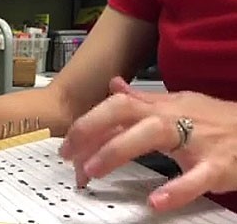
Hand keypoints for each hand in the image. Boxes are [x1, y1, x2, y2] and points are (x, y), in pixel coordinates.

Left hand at [60, 77, 236, 211]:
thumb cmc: (213, 119)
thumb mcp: (176, 103)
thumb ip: (143, 98)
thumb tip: (114, 86)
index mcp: (162, 106)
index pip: (118, 105)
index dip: (89, 120)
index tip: (67, 142)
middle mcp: (175, 117)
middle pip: (128, 112)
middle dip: (93, 129)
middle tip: (69, 155)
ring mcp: (198, 139)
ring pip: (154, 135)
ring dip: (119, 150)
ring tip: (92, 170)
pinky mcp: (219, 165)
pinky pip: (197, 176)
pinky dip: (176, 189)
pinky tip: (154, 201)